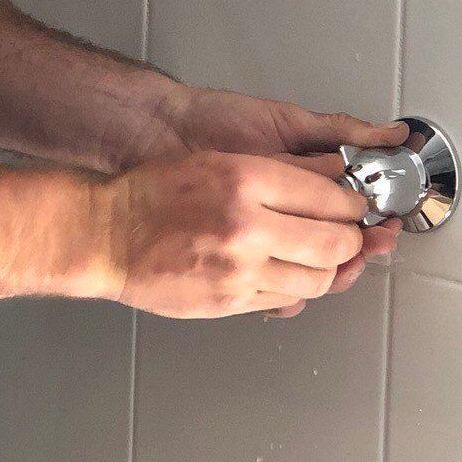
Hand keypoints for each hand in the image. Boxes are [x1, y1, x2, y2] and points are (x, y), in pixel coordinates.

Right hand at [123, 84, 409, 314]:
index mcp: (246, 179)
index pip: (331, 198)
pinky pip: (286, 299)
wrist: (106, 235)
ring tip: (321, 257)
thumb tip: (331, 181)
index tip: (355, 206)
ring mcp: (240, 269)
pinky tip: (287, 273)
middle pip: (335, 242)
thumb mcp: (218, 161)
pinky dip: (297, 288)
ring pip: (318, 278)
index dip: (353, 205)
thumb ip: (276, 172)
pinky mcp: (230, 300)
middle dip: (352, 241)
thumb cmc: (152, 194)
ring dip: (329, 269)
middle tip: (351, 235)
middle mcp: (248, 225)